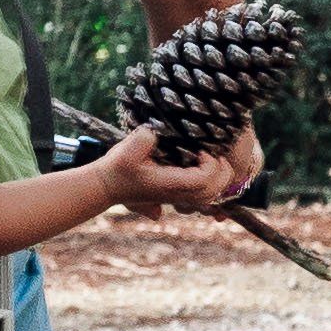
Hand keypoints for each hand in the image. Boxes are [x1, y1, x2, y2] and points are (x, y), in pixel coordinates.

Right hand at [115, 126, 249, 213]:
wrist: (108, 184)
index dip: (210, 165)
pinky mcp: (178, 195)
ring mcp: (180, 198)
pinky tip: (206, 166)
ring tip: (212, 159)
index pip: (204, 180)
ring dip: (219, 178)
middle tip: (214, 154)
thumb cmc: (118, 167)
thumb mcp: (128, 149)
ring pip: (212, 196)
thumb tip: (155, 133)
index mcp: (170, 184)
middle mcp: (179, 195)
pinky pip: (205, 195)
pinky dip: (212, 183)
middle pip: (215, 190)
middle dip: (222, 171)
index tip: (202, 150)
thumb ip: (144, 139)